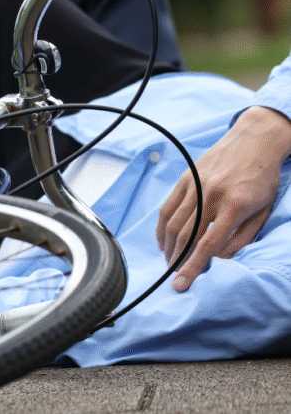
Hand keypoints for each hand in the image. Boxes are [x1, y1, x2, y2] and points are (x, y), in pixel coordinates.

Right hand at [157, 106, 290, 291]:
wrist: (255, 140)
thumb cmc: (263, 178)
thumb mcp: (263, 210)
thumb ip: (242, 237)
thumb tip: (220, 257)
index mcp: (234, 207)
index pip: (207, 245)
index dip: (191, 267)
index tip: (180, 285)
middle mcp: (211, 196)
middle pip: (185, 236)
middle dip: (176, 261)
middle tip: (174, 277)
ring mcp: (195, 186)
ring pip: (173, 224)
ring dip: (169, 247)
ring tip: (170, 262)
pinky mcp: (185, 179)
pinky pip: (167, 208)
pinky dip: (162, 228)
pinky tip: (164, 241)